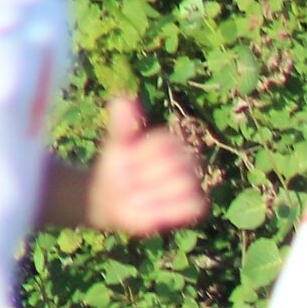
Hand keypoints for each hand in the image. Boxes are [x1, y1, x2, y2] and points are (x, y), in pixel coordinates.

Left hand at [86, 97, 207, 235]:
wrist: (111, 198)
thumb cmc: (116, 169)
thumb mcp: (116, 145)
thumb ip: (122, 123)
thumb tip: (124, 98)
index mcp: (170, 143)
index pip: (166, 144)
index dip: (143, 156)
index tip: (128, 162)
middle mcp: (185, 161)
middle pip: (176, 164)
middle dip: (148, 176)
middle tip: (132, 181)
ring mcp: (191, 183)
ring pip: (185, 184)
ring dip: (158, 194)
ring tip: (140, 196)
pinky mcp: (193, 206)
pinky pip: (195, 205)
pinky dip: (174, 209)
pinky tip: (154, 209)